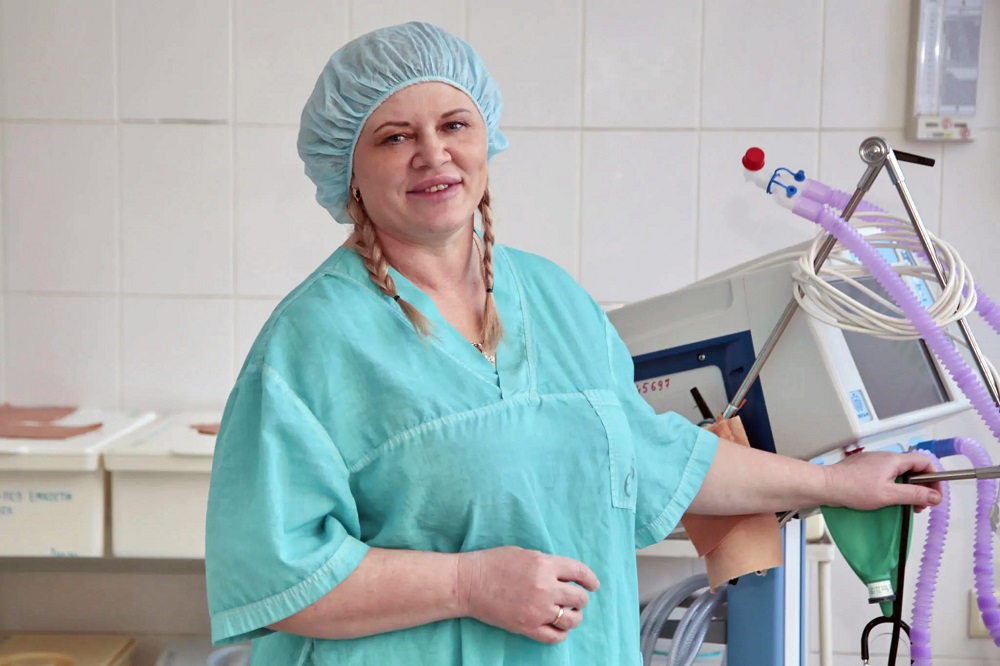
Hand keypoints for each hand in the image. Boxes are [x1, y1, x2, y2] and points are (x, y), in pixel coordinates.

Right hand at [457, 546, 599, 642]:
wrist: (468, 583)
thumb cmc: (492, 563)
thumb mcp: (524, 554)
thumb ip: (546, 564)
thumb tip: (563, 575)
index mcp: (544, 565)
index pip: (579, 572)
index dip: (590, 579)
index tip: (593, 585)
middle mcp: (545, 587)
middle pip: (579, 597)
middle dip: (580, 598)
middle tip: (575, 599)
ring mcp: (537, 610)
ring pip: (571, 619)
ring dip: (574, 616)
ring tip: (568, 613)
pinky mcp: (527, 627)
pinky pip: (555, 636)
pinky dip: (561, 633)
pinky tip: (558, 628)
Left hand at [822, 451, 942, 511]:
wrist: (826, 485)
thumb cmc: (853, 488)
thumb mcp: (888, 495)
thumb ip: (913, 494)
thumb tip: (934, 496)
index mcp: (894, 460)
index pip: (925, 462)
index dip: (934, 478)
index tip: (934, 495)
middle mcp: (885, 457)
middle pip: (913, 468)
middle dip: (921, 487)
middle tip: (920, 505)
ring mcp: (874, 462)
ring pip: (900, 473)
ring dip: (907, 489)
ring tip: (905, 506)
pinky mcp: (865, 469)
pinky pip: (886, 476)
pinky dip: (893, 487)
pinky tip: (888, 500)